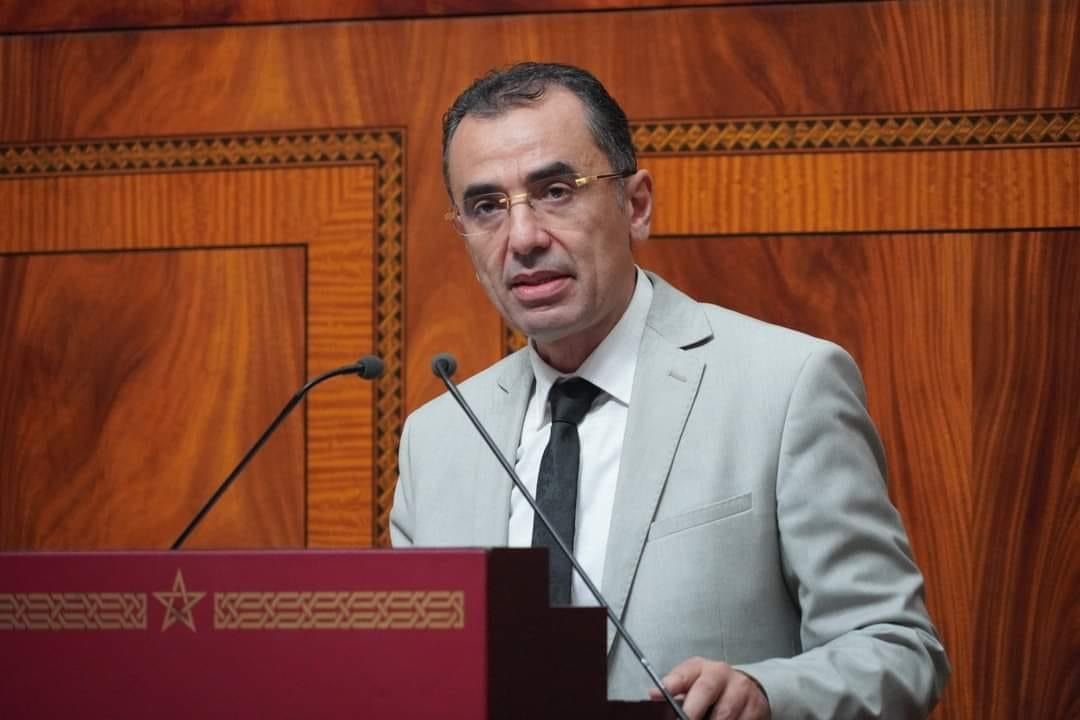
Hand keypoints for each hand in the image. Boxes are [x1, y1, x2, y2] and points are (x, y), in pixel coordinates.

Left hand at [649, 657, 769, 719]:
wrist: (747, 688)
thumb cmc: (712, 686)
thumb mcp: (692, 680)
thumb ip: (674, 687)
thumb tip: (653, 695)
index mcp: (702, 668)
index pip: (685, 674)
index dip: (671, 685)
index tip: (659, 696)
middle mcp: (723, 675)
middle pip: (706, 693)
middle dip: (692, 712)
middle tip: (684, 719)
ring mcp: (742, 692)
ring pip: (724, 715)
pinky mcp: (756, 709)